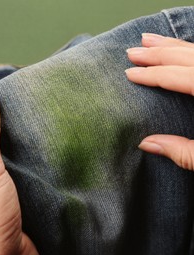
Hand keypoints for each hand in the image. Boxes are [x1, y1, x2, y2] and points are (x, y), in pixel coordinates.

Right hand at [126, 33, 193, 169]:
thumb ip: (184, 152)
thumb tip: (146, 143)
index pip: (179, 77)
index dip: (152, 75)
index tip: (130, 74)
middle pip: (189, 57)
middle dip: (158, 52)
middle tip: (133, 51)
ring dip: (173, 45)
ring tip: (149, 39)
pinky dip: (191, 51)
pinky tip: (179, 49)